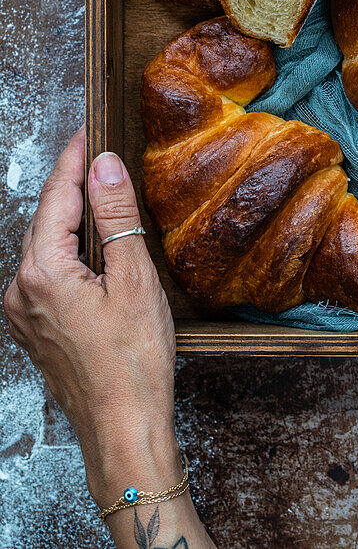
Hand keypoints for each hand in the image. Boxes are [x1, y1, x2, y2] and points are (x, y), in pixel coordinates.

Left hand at [3, 129, 177, 502]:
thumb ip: (115, 216)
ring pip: (44, 245)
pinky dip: (67, 247)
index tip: (89, 129)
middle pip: (46, 218)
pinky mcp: (35, 329)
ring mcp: (23, 313)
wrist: (123, 431)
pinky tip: (90, 243)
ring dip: (68, 216)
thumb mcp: (133, 277)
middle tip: (95, 151)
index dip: (74, 159)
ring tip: (96, 188)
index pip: (57, 196)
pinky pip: (46, 272)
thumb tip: (103, 166)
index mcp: (42, 273)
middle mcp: (20, 290)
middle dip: (69, 182)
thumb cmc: (133, 363)